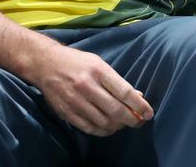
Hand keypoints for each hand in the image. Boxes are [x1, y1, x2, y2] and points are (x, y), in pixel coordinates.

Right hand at [27, 43, 153, 136]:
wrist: (46, 64)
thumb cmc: (78, 62)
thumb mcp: (100, 64)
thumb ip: (117, 81)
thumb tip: (138, 97)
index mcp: (99, 71)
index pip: (125, 92)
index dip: (140, 105)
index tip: (150, 113)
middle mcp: (87, 86)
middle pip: (115, 110)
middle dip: (132, 119)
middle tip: (140, 122)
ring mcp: (75, 100)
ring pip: (103, 121)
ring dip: (118, 126)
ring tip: (124, 124)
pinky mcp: (66, 112)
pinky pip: (88, 127)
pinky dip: (102, 131)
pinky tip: (109, 128)